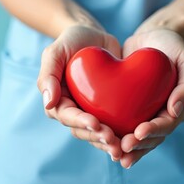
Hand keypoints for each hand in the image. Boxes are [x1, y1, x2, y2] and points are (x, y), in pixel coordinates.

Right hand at [37, 25, 122, 160]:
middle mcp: (73, 110)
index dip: (80, 122)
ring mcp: (91, 112)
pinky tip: (135, 139)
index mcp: (58, 100)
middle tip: (113, 140)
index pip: (67, 116)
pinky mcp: (108, 110)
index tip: (96, 124)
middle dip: (97, 137)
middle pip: (82, 130)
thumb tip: (48, 104)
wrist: (95, 37)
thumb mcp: (55, 52)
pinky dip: (122, 134)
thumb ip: (48, 75)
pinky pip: (114, 126)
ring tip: (124, 146)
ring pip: (98, 134)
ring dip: (109, 143)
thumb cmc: (71, 41)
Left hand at [119, 28, 183, 168]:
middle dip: (138, 145)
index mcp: (176, 106)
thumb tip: (175, 111)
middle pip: (151, 137)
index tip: (139, 132)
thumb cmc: (171, 46)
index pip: (167, 124)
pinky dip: (115, 137)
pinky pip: (122, 126)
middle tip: (123, 147)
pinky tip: (104, 144)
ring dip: (127, 149)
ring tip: (115, 156)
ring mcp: (144, 114)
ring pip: (137, 138)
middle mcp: (160, 114)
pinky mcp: (128, 110)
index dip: (154, 131)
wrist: (149, 39)